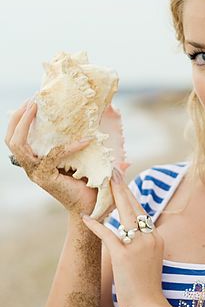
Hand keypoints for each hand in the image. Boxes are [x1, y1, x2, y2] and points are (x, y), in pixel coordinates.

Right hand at [4, 99, 97, 214]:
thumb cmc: (86, 182)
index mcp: (35, 162)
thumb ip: (72, 143)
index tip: (33, 101)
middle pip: (11, 140)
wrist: (91, 206)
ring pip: (19, 146)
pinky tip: (86, 140)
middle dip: (18, 118)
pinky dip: (69, 146)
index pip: (16, 139)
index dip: (20, 120)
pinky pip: (53, 155)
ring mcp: (35, 173)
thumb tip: (83, 119)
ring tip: (36, 107)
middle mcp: (31, 167)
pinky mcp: (46, 178)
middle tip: (32, 101)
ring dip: (25, 123)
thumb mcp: (77, 157)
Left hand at [81, 168, 166, 306]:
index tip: (123, 184)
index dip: (131, 196)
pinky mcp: (124, 255)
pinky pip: (108, 234)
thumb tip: (128, 235)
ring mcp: (138, 246)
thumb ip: (142, 245)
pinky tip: (86, 217)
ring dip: (113, 197)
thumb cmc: (146, 287)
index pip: (142, 212)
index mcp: (156, 238)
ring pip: (125, 214)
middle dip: (123, 188)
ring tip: (104, 183)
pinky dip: (96, 225)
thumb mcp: (150, 261)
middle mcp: (150, 237)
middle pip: (135, 206)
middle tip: (113, 172)